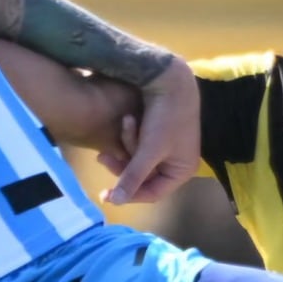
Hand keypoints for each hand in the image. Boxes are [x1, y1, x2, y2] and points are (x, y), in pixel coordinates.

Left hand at [104, 60, 199, 204]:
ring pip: (138, 159)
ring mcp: (168, 149)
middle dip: (124, 163)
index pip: (152, 193)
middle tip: (101, 156)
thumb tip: (115, 203)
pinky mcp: (158, 134)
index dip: (129, 194)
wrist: (172, 78)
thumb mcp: (149, 149)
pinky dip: (132, 133)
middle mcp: (176, 163)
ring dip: (128, 142)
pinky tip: (128, 118)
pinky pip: (139, 144)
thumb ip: (132, 176)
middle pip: (143, 177)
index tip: (105, 194)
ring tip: (125, 122)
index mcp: (182, 171)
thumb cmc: (166, 117)